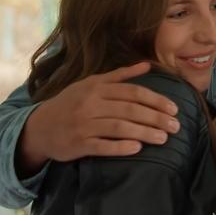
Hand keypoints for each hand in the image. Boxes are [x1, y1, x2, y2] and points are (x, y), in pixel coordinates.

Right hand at [15, 62, 179, 175]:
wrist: (39, 127)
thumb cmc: (70, 103)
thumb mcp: (91, 84)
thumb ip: (119, 76)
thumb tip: (146, 65)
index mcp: (96, 87)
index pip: (132, 92)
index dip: (155, 99)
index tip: (173, 108)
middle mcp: (91, 104)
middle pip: (129, 109)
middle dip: (155, 117)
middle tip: (176, 125)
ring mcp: (84, 124)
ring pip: (119, 127)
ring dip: (144, 132)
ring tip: (164, 138)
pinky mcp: (78, 144)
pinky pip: (103, 146)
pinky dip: (121, 147)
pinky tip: (137, 149)